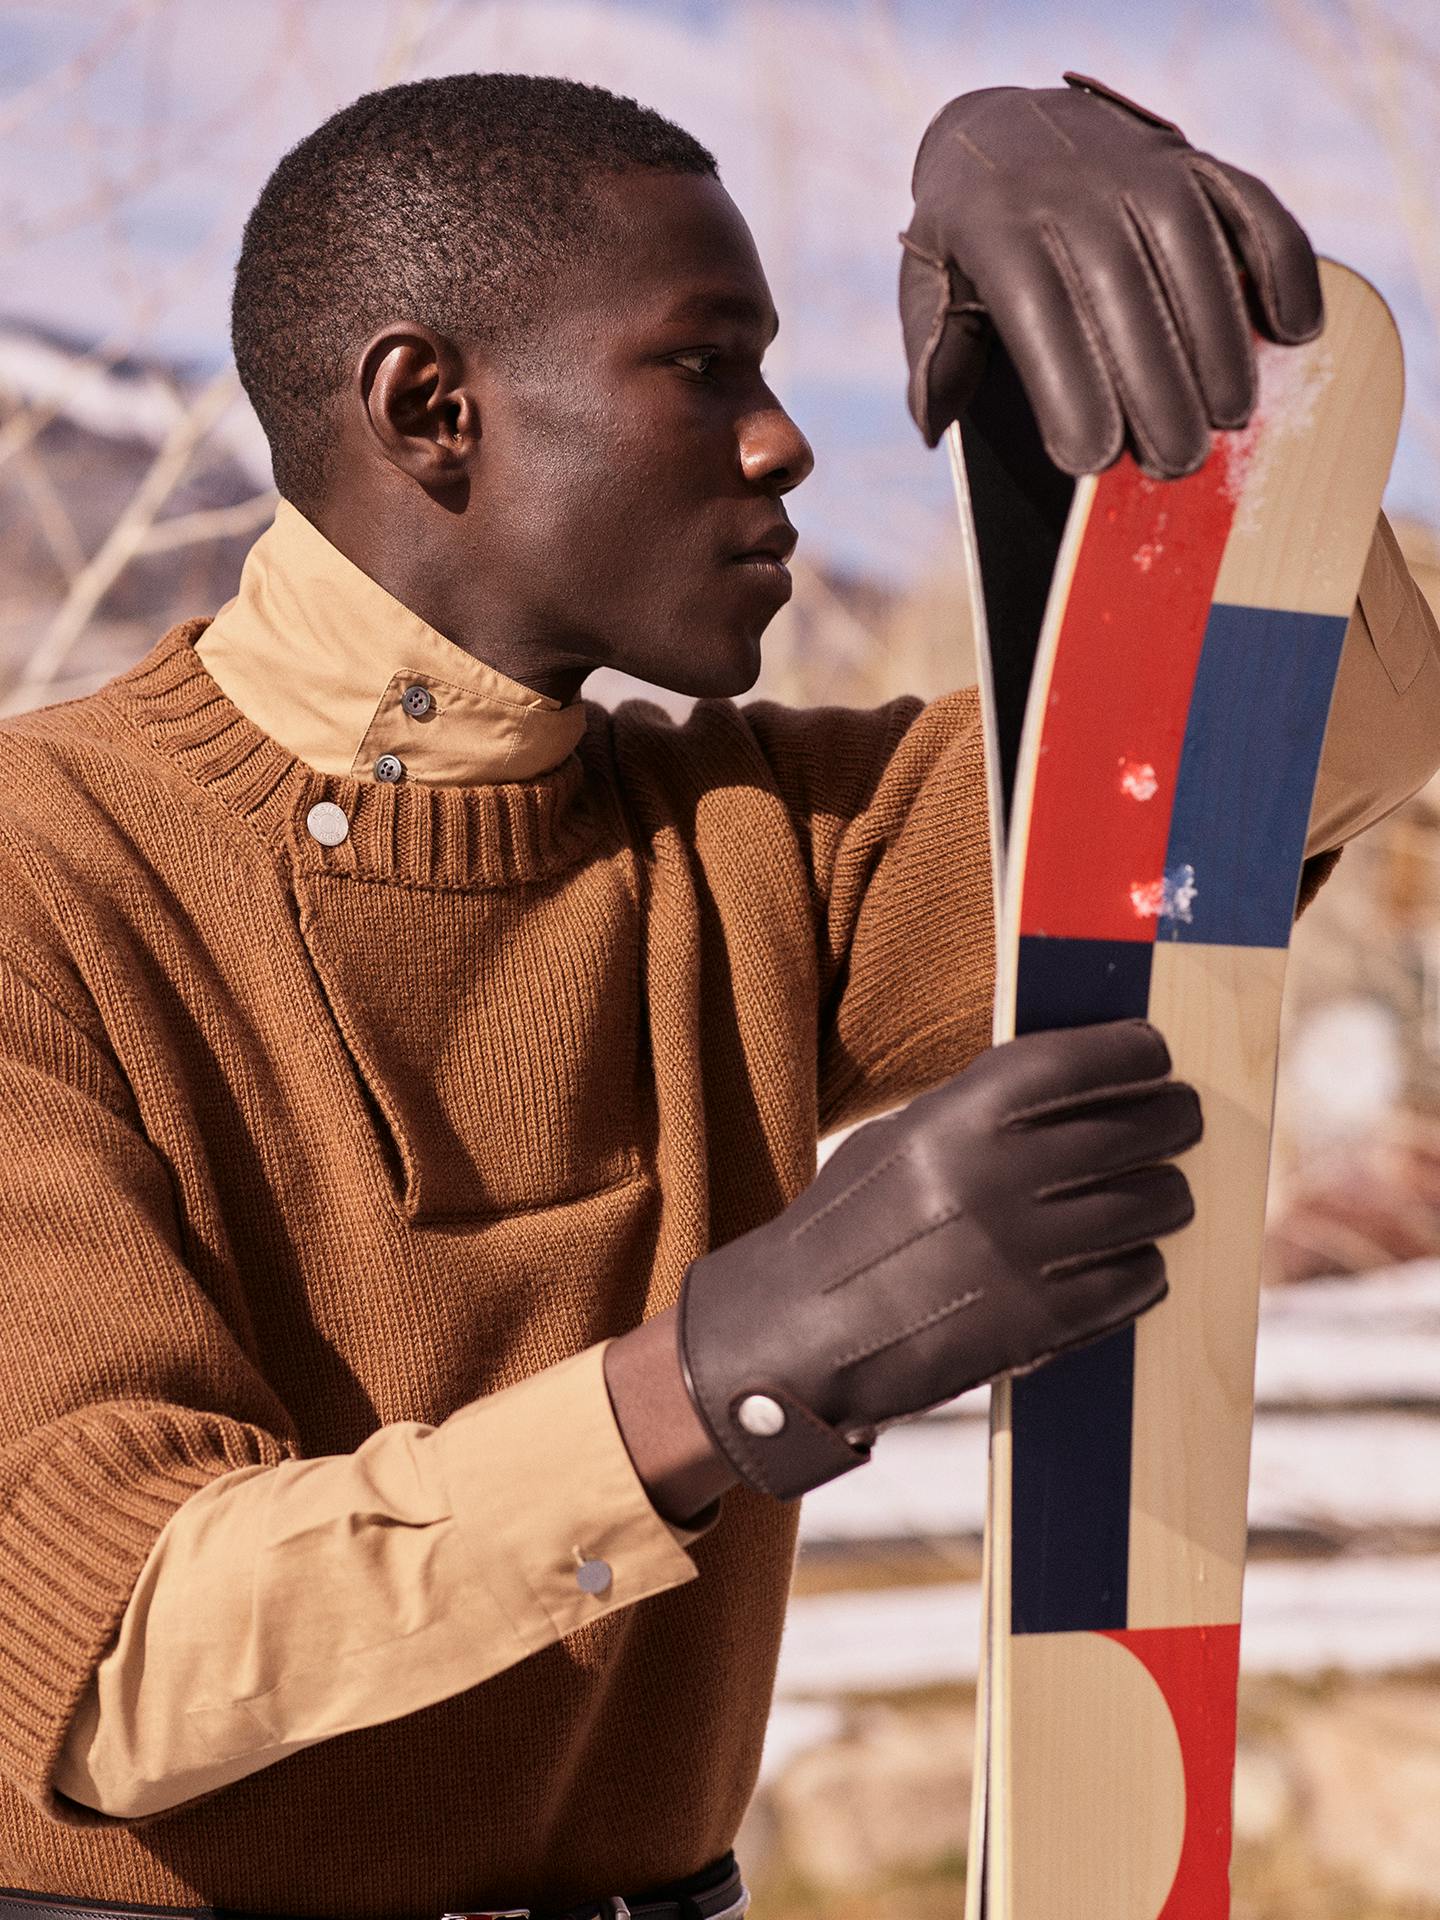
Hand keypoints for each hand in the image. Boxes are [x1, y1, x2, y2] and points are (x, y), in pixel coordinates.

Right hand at [678, 1019, 1200, 1500]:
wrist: (796, 1333)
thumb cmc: (851, 1223)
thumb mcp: (904, 1137)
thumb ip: (984, 1109)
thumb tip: (1084, 1082)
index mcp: (960, 1117)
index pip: (1088, 1062)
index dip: (1138, 1054)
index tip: (1156, 1057)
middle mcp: (999, 1177)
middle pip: (1141, 1130)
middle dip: (1173, 1119)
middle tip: (1177, 1120)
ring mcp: (1026, 1254)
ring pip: (1155, 1204)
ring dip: (1164, 1195)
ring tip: (1152, 1194)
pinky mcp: (1043, 1324)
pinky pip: (1140, 1278)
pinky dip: (1143, 1266)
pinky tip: (1125, 1258)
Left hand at [898, 72, 1322, 476]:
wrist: (1001, 130)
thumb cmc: (966, 237)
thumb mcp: (929, 281)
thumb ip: (933, 351)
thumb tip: (933, 423)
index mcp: (997, 226)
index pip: (1040, 313)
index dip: (1070, 387)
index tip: (1092, 460)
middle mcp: (1072, 187)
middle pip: (1125, 292)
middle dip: (1157, 385)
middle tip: (1177, 463)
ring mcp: (1140, 167)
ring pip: (1195, 253)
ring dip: (1222, 342)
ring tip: (1231, 417)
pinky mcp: (1193, 160)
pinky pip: (1250, 207)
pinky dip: (1282, 266)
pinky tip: (1295, 332)